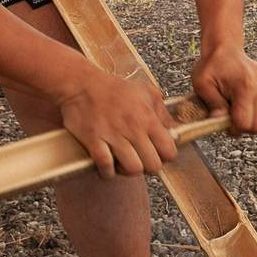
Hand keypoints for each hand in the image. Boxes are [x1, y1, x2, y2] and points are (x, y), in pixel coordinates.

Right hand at [57, 70, 177, 177]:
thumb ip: (162, 112)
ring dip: (129, 171)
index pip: (169, 150)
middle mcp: (133, 129)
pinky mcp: (93, 140)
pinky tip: (108, 167)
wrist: (82, 84)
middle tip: (142, 161)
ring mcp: (113, 135)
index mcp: (148, 118)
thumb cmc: (114, 89)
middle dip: (149, 167)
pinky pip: (106, 166)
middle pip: (153, 165)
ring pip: (132, 169)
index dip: (166, 157)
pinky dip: (108, 172)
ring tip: (124, 164)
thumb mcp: (146, 92)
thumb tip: (174, 130)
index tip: (159, 154)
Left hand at [192, 47, 256, 135]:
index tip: (226, 122)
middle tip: (236, 119)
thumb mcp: (203, 84)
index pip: (245, 124)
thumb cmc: (213, 66)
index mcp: (244, 87)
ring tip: (250, 114)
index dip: (233, 129)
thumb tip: (220, 122)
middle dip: (247, 128)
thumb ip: (213, 105)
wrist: (225, 49)